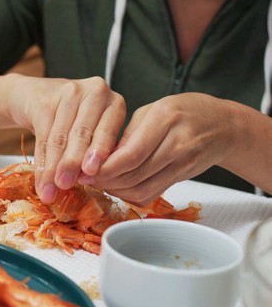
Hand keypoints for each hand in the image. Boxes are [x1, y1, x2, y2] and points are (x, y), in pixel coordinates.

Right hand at [9, 76, 124, 202]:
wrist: (34, 97)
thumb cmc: (70, 121)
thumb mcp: (90, 136)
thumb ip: (95, 154)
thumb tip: (92, 188)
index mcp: (114, 104)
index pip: (106, 133)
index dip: (98, 155)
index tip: (90, 175)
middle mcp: (96, 92)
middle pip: (83, 133)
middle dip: (72, 163)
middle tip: (65, 185)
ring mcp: (69, 91)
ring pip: (61, 137)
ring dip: (54, 167)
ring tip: (49, 190)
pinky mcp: (45, 99)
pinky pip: (43, 135)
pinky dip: (41, 162)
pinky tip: (40, 180)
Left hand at [87, 93, 235, 204]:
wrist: (222, 126)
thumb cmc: (182, 112)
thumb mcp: (151, 111)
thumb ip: (126, 135)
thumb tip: (97, 159)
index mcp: (164, 119)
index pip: (130, 154)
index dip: (104, 168)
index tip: (84, 171)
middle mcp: (176, 143)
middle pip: (133, 174)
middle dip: (104, 181)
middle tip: (84, 179)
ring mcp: (182, 163)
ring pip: (141, 189)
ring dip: (114, 190)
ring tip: (97, 183)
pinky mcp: (182, 178)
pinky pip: (150, 194)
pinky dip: (129, 195)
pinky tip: (117, 187)